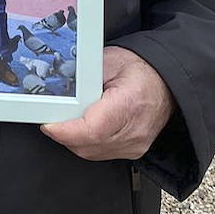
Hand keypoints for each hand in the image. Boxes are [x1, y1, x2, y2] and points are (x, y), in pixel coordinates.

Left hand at [40, 46, 175, 159]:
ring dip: (74, 139)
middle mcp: (134, 131)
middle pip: (88, 145)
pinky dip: (87, 142)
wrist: (165, 83)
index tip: (49, 124)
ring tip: (70, 118)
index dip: (66, 131)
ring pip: (91, 153)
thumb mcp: (108, 60)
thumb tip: (57, 85)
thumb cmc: (140, 70)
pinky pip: (100, 153)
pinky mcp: (132, 150)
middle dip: (64, 133)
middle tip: (54, 115)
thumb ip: (83, 76)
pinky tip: (84, 126)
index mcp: (129, 104)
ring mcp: (134, 145)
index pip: (93, 130)